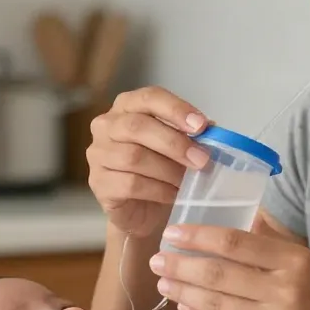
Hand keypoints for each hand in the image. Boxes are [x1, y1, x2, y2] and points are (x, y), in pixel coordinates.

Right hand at [87, 87, 211, 236]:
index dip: (176, 109)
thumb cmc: (162, 172)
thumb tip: (212, 129)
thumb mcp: (181, 148)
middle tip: (201, 160)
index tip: (201, 126)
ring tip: (188, 182)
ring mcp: (98, 154)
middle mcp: (106, 125)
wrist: (145, 213)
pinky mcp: (98, 183)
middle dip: (174, 143)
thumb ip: (193, 134)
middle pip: (137, 126)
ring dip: (168, 170)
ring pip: (133, 157)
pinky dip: (158, 190)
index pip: (149, 97)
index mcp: (127, 106)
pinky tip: (173, 194)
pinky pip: (130, 184)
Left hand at [149, 225, 309, 309]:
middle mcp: (283, 291)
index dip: (199, 236)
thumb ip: (274, 242)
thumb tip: (240, 216)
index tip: (173, 232)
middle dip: (181, 265)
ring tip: (163, 282)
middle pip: (219, 273)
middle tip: (157, 259)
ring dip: (184, 291)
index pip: (236, 243)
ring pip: (216, 303)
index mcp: (295, 261)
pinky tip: (185, 306)